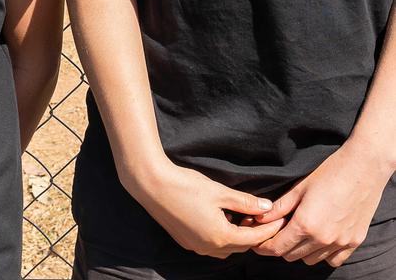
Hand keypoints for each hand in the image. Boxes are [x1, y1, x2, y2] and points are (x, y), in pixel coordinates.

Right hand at [129, 160, 285, 259]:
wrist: (152, 186)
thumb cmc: (186, 185)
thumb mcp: (219, 192)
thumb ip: (245, 202)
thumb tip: (267, 206)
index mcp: (221, 236)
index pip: (254, 238)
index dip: (269, 228)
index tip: (280, 218)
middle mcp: (210, 248)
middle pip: (241, 246)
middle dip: (255, 233)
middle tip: (265, 217)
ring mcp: (197, 247)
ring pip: (226, 247)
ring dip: (238, 235)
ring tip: (245, 217)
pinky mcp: (187, 242)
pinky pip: (212, 245)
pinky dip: (223, 235)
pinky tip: (223, 219)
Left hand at [252, 142, 391, 266]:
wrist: (363, 167)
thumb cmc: (329, 172)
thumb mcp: (300, 187)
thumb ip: (279, 207)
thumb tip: (258, 218)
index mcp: (306, 224)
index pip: (278, 248)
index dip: (264, 246)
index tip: (258, 242)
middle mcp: (323, 239)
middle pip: (292, 256)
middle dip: (281, 246)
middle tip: (278, 231)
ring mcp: (340, 243)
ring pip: (311, 260)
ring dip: (301, 250)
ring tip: (300, 232)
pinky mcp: (354, 242)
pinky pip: (333, 260)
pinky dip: (323, 253)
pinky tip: (320, 237)